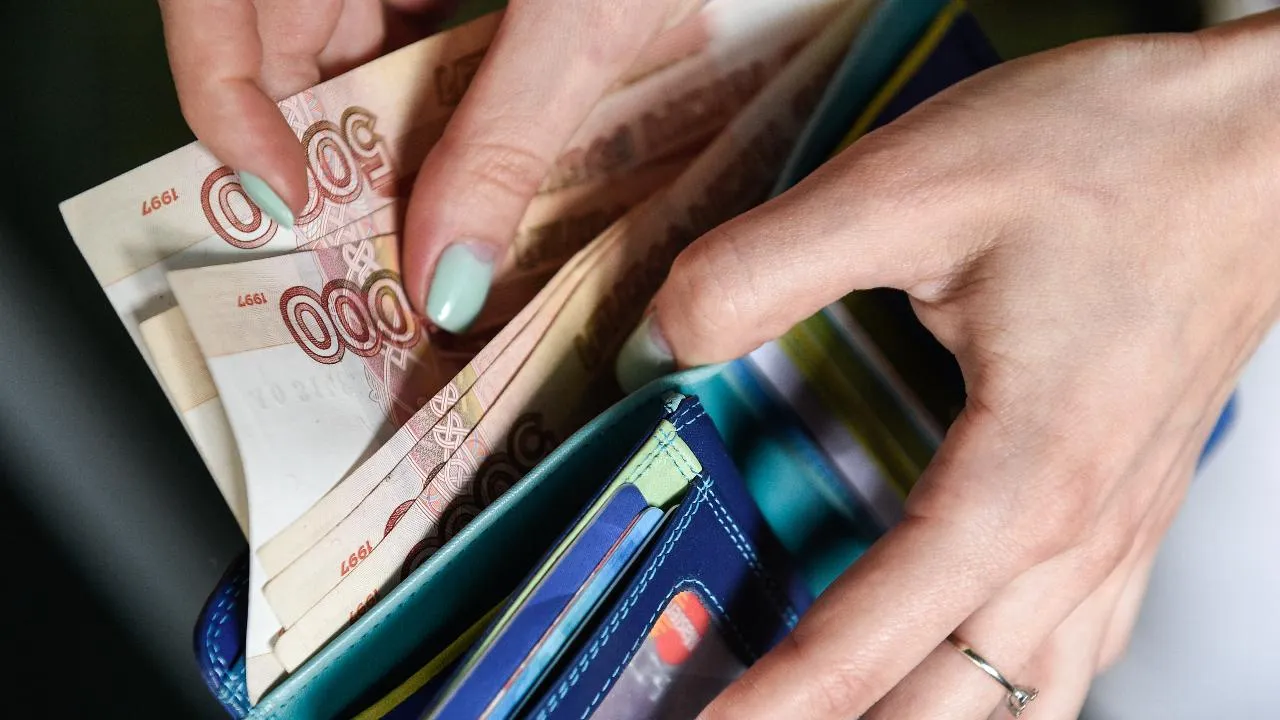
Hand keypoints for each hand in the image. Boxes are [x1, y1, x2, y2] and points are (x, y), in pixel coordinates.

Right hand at [159, 0, 690, 331]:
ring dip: (373, 111)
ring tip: (412, 200)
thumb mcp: (584, 14)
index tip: (281, 197)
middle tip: (355, 230)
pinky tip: (462, 133)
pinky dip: (425, 68)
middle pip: (274, 13)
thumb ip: (507, 139)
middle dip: (314, 126)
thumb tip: (444, 272)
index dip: (224, 97)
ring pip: (343, 12)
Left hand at [616, 12, 1279, 718]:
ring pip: (1028, 699)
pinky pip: (1075, 649)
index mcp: (1021, 480)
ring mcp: (1121, 530)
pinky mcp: (1135, 505)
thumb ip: (765, 269)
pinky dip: (1007, 691)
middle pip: (954, 707)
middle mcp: (1080, 535)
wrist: (1264, 138)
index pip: (870, 642)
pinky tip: (968, 676)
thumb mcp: (908, 187)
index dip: (774, 705)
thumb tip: (664, 337)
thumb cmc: (1113, 156)